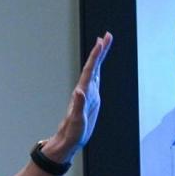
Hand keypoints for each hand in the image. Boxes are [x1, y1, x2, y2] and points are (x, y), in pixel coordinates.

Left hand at [44, 31, 112, 161]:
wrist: (67, 140)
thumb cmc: (72, 133)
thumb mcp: (76, 121)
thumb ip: (78, 105)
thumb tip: (79, 91)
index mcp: (83, 93)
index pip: (91, 70)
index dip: (96, 55)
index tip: (101, 41)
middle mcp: (85, 90)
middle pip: (94, 66)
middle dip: (100, 50)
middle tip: (107, 35)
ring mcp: (88, 93)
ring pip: (95, 70)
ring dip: (99, 57)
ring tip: (104, 43)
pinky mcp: (91, 99)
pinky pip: (96, 79)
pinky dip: (99, 69)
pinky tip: (99, 66)